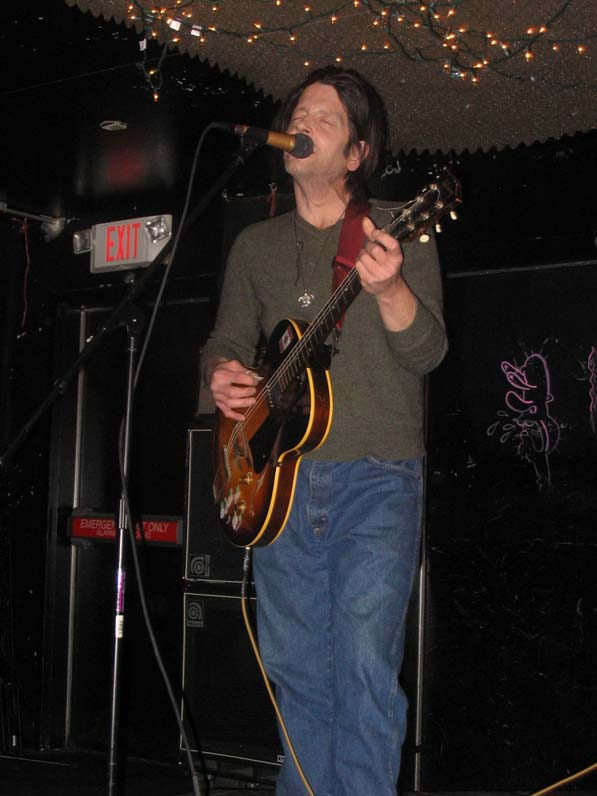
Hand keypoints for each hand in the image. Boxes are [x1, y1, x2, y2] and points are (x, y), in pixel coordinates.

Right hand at [209, 359, 258, 420]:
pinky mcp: (218, 402)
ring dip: (243, 403)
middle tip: (253, 391)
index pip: (237, 378)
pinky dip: (234, 415)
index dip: (249, 380)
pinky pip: (225, 411)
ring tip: (252, 401)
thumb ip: (244, 370)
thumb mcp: (233, 364)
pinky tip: (242, 417)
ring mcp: (217, 396)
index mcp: (221, 374)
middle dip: (246, 392)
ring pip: (230, 403)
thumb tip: (255, 377)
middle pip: (232, 392)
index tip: (255, 381)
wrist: (210, 373)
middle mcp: (217, 386)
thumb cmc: (223, 369)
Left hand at [355, 216, 416, 330]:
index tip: (375, 232)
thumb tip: (365, 220)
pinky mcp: (368, 280)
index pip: (391, 243)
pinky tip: (364, 264)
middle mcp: (389, 267)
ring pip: (363, 256)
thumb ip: (376, 234)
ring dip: (362, 254)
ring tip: (368, 257)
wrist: (388, 288)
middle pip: (374, 248)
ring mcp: (378, 275)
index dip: (381, 235)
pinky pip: (358, 264)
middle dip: (369, 246)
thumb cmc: (387, 264)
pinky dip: (359, 261)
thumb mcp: (387, 250)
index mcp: (397, 257)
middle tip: (371, 249)